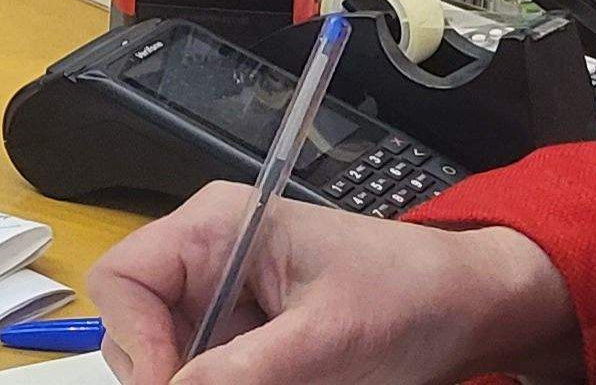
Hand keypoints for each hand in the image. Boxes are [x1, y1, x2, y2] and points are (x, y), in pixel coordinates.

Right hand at [82, 185, 581, 384]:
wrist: (469, 310)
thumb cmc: (413, 294)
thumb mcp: (328, 339)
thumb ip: (246, 370)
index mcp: (222, 226)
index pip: (125, 277)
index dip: (133, 337)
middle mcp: (214, 257)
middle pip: (138, 326)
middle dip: (168, 370)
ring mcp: (228, 299)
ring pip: (171, 360)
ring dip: (203, 383)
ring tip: (277, 380)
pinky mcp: (248, 336)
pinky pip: (209, 373)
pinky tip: (281, 384)